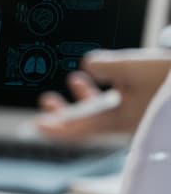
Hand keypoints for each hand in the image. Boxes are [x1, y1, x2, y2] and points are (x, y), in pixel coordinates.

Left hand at [36, 49, 170, 139]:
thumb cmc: (170, 80)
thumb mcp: (138, 66)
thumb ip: (109, 64)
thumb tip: (88, 64)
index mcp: (118, 121)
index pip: (78, 130)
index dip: (55, 129)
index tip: (36, 125)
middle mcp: (123, 123)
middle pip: (84, 123)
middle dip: (63, 112)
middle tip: (47, 101)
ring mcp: (133, 116)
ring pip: (99, 111)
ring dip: (83, 98)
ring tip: (75, 80)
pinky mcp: (142, 107)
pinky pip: (114, 103)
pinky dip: (101, 91)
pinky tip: (94, 76)